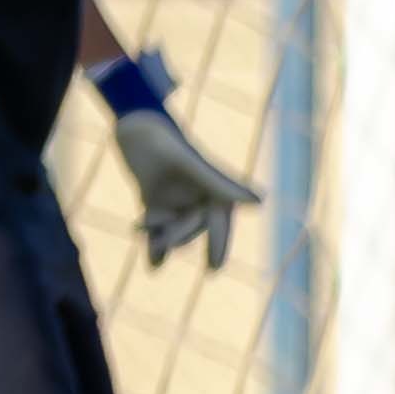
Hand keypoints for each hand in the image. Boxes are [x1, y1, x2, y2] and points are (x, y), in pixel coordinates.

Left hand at [95, 54, 261, 265]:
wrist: (134, 124)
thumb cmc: (165, 140)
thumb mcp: (191, 165)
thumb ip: (222, 185)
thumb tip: (260, 203)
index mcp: (213, 187)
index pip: (220, 222)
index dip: (219, 245)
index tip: (215, 269)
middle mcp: (197, 195)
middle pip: (192, 228)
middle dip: (177, 236)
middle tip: (161, 243)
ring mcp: (176, 200)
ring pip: (173, 230)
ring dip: (162, 240)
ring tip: (151, 250)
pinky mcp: (154, 201)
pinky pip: (157, 230)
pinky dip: (154, 246)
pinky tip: (154, 266)